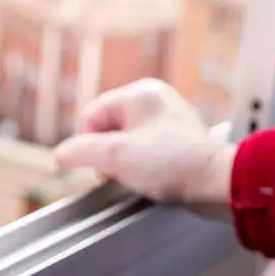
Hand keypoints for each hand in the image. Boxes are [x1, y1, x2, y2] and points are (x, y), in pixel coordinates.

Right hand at [54, 79, 235, 210]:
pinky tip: (154, 177)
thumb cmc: (171, 164)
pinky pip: (144, 150)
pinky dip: (142, 166)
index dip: (90, 145)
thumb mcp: (116, 157)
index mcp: (139, 93)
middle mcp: (154, 100)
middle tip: (124, 171)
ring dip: (124, 162)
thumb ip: (81, 152)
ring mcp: (168, 119)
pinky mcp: (177, 139)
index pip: (91, 116)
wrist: (214, 182)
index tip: (105, 165)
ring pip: (125, 142)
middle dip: (108, 155)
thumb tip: (59, 155)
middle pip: (107, 129)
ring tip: (142, 175)